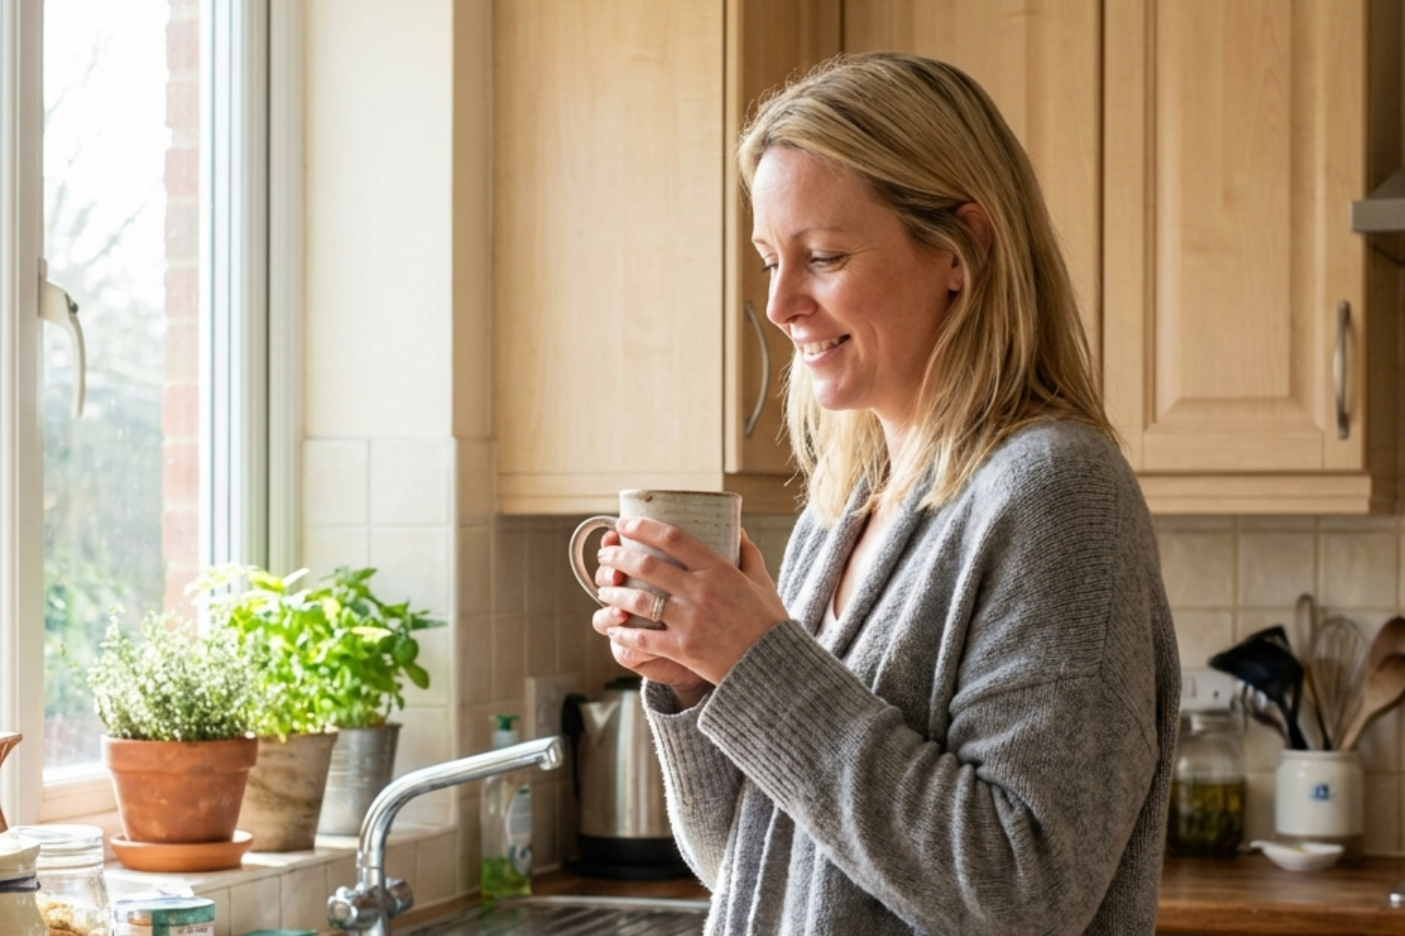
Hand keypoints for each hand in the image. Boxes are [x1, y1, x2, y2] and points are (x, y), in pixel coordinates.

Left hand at [592, 518, 788, 687]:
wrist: (771, 666)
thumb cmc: (767, 622)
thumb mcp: (761, 580)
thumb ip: (747, 552)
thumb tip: (737, 527)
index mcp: (718, 570)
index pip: (673, 538)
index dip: (643, 528)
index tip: (624, 525)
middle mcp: (700, 591)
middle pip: (646, 566)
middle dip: (618, 557)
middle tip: (605, 556)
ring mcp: (689, 621)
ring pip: (638, 601)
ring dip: (614, 593)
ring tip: (604, 589)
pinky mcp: (682, 648)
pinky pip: (642, 638)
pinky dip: (623, 632)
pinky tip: (614, 628)